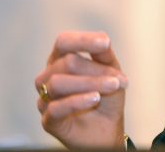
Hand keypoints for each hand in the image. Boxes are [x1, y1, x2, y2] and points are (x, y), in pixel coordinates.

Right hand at [35, 31, 128, 148]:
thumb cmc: (107, 95)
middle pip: (67, 63)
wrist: (108, 126)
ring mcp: (45, 98)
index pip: (63, 42)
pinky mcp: (48, 120)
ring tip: (113, 87)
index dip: (82, 40)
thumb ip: (104, 54)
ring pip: (58, 83)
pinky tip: (95, 99)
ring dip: (91, 83)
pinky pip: (56, 107)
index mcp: (61, 59)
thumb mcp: (111, 70)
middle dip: (97, 70)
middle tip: (119, 79)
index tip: (105, 43)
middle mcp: (48, 76)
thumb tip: (102, 39)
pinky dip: (78, 101)